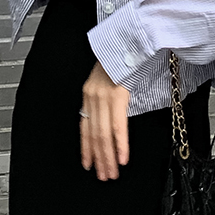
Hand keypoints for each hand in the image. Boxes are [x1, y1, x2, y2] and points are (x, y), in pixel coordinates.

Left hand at [80, 60, 130, 179]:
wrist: (129, 39)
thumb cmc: (124, 58)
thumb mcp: (109, 80)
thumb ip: (108, 100)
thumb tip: (112, 119)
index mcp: (88, 94)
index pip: (84, 128)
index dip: (86, 149)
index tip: (88, 164)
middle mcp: (92, 97)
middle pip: (94, 135)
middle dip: (99, 159)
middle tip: (103, 175)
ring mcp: (103, 97)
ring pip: (103, 135)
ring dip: (108, 157)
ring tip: (112, 172)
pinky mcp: (116, 96)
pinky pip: (117, 126)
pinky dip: (120, 145)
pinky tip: (122, 158)